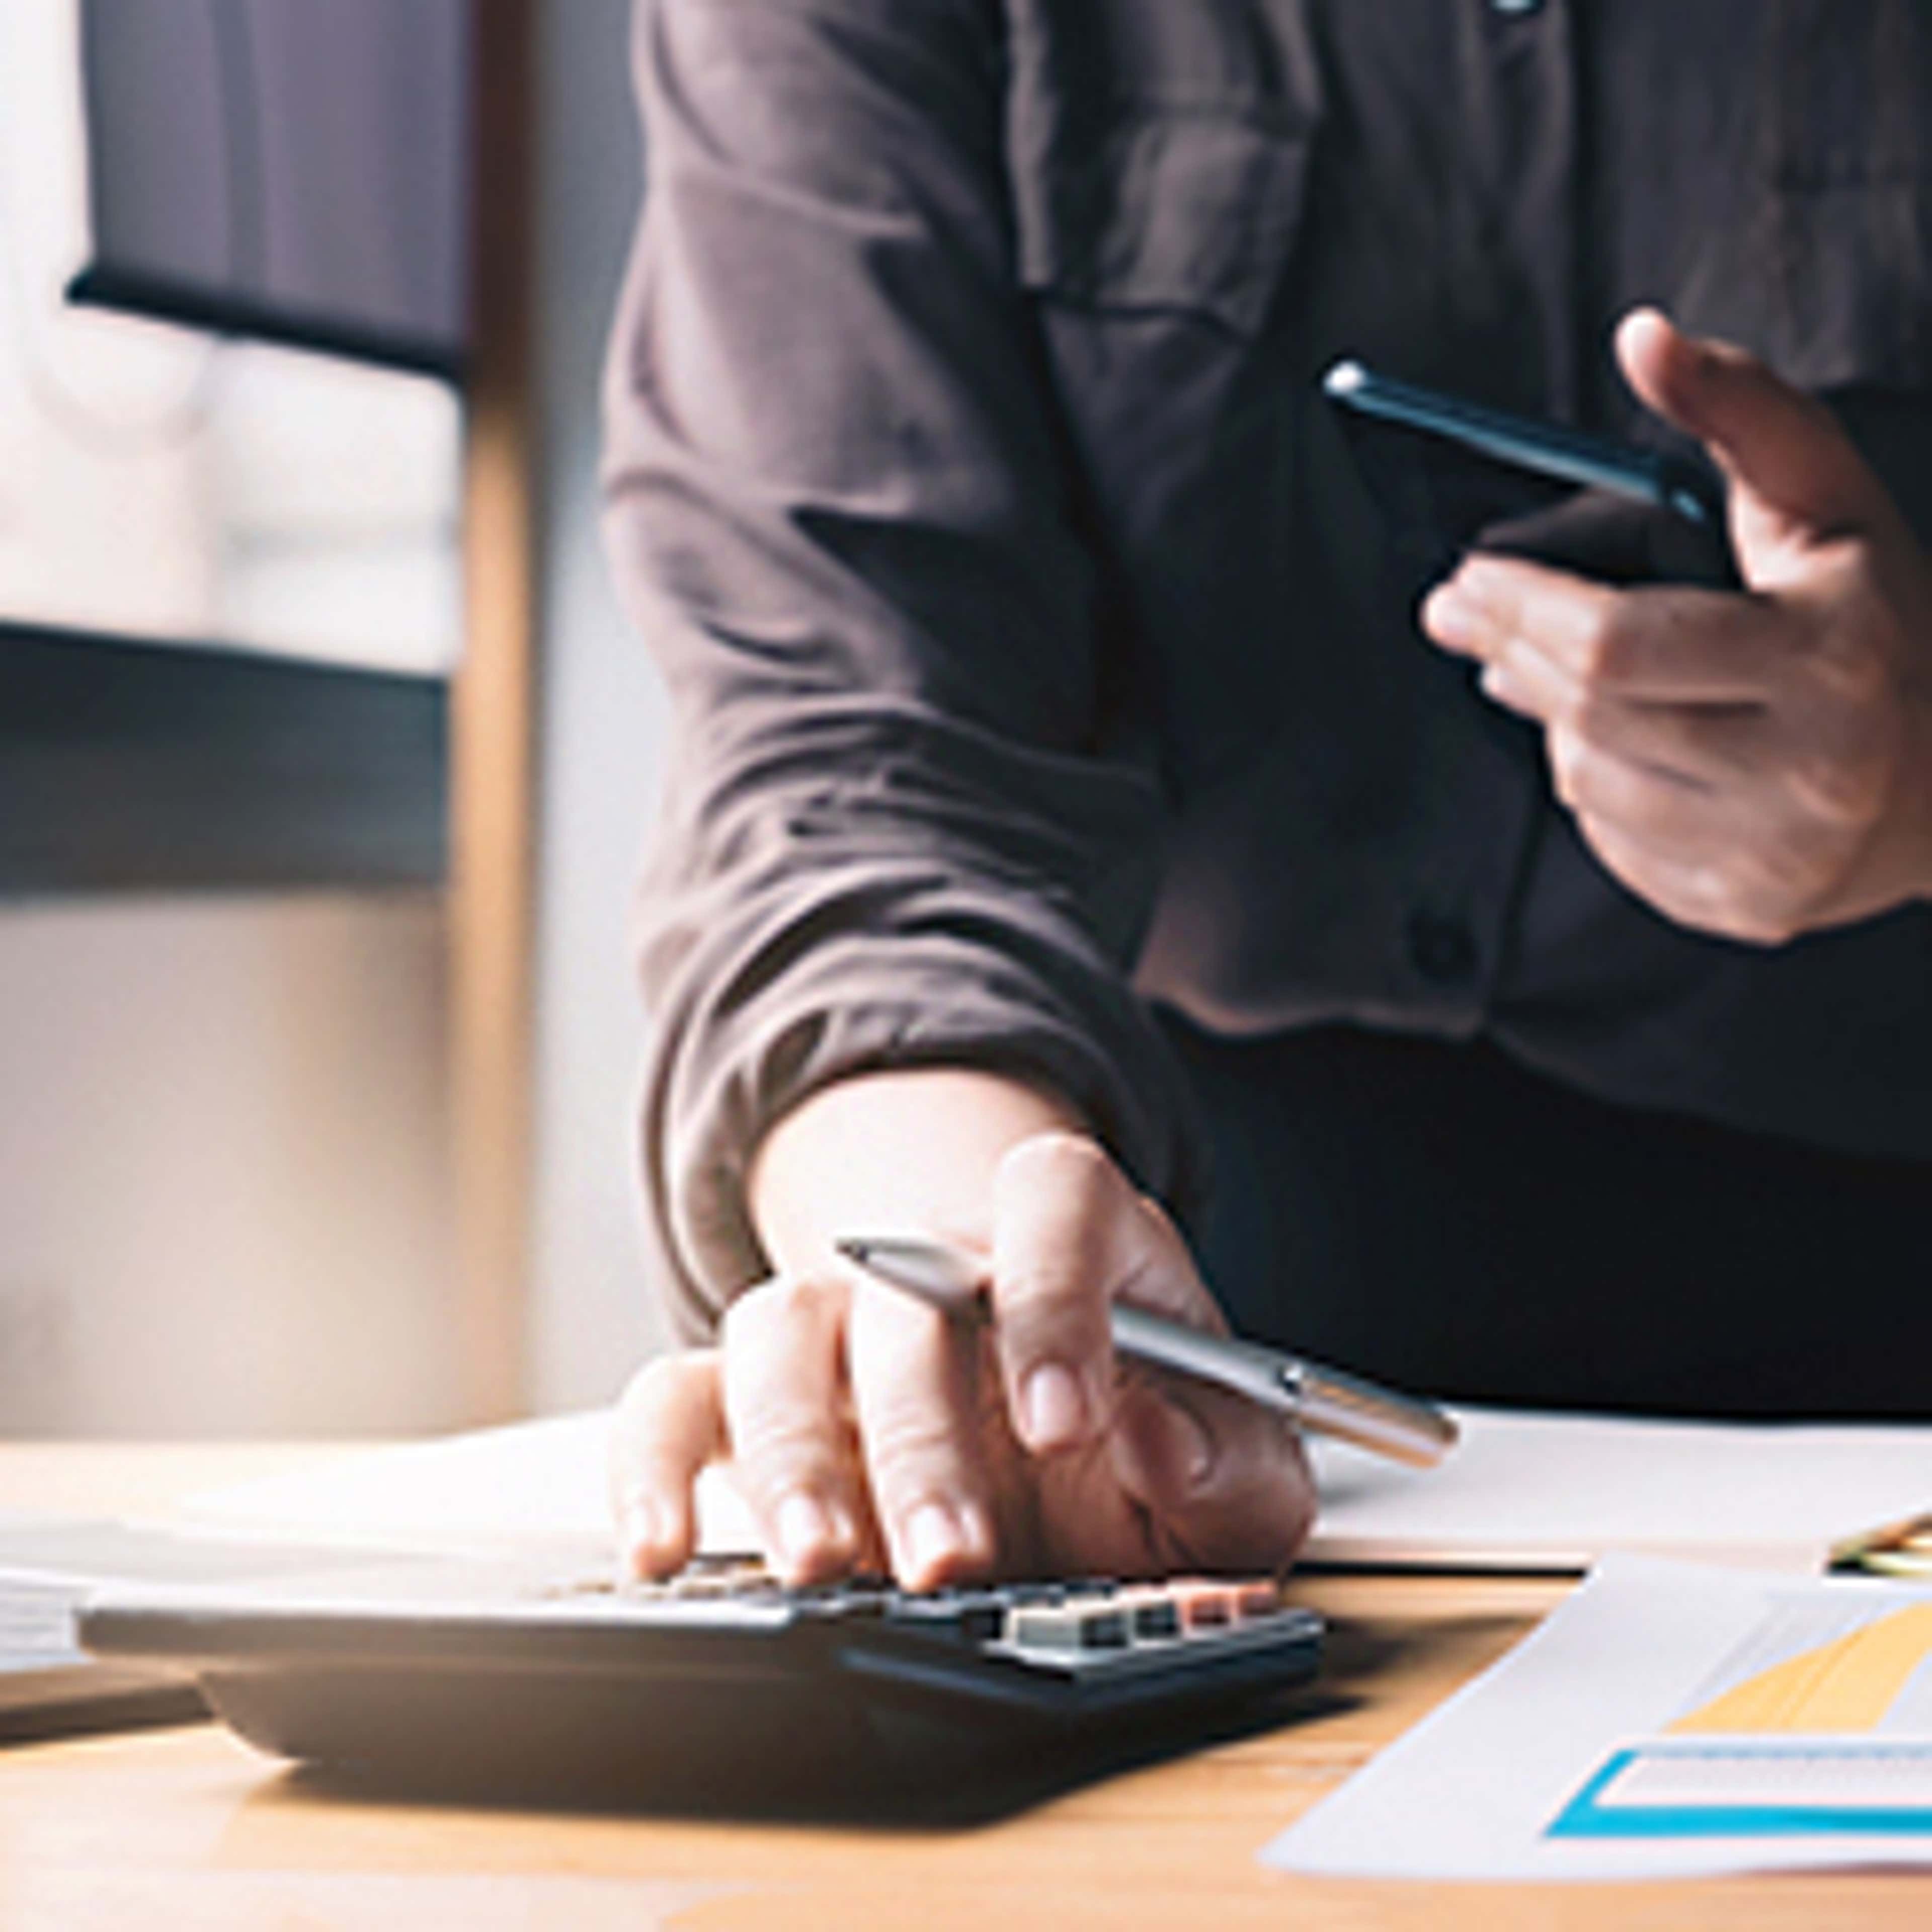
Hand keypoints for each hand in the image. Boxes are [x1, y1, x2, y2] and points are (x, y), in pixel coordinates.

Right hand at [612, 1103, 1313, 1590]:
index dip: (1054, 1295)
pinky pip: (673, 1400)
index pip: (1052, 1200)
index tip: (1064, 1420)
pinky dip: (651, 1467)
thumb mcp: (1236, 1461)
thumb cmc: (1143, 1432)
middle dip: (924, 1434)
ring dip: (792, 1453)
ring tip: (821, 1564)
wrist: (1052, 1427)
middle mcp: (937, 1267)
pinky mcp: (749, 1404)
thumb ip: (1232, 1456)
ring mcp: (834, 1325)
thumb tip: (1163, 1444)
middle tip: (952, 1558)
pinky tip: (664, 1548)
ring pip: (777, 1332)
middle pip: (907, 1296)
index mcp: (1074, 1244)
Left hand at [1423, 308, 1931, 944]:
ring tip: (1548, 674)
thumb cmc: (1885, 616)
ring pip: (1588, 783)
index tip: (1460, 581)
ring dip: (1551, 719)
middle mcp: (1810, 774)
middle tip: (1463, 613)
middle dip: (1511, 654)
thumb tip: (1641, 337)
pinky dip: (1593, 786)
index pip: (1617, 645)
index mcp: (1832, 660)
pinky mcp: (1746, 909)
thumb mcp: (1831, 499)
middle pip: (1588, 715)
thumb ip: (1741, 408)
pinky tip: (1609, 744)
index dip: (1521, 610)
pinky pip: (1613, 845)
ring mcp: (1776, 857)